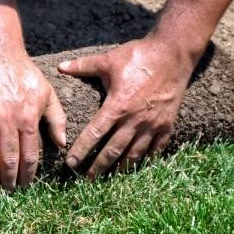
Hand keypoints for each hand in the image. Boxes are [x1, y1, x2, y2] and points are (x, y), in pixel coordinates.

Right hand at [0, 37, 66, 190]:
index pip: (29, 153)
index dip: (27, 173)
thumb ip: (57, 118)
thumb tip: (62, 144)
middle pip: (9, 157)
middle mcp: (8, 117)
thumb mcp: (46, 91)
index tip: (25, 186)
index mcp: (28, 116)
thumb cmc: (22, 70)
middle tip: (7, 192)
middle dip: (9, 179)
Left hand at [58, 37, 197, 178]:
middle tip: (86, 180)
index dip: (82, 150)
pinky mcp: (167, 124)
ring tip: (109, 178)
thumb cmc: (139, 55)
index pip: (95, 134)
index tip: (70, 163)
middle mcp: (135, 119)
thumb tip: (60, 67)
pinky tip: (136, 167)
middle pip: (113, 150)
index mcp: (117, 106)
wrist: (173, 53)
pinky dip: (145, 160)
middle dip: (98, 167)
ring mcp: (153, 124)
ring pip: (134, 154)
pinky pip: (156, 148)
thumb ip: (83, 66)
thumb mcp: (108, 60)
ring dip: (120, 168)